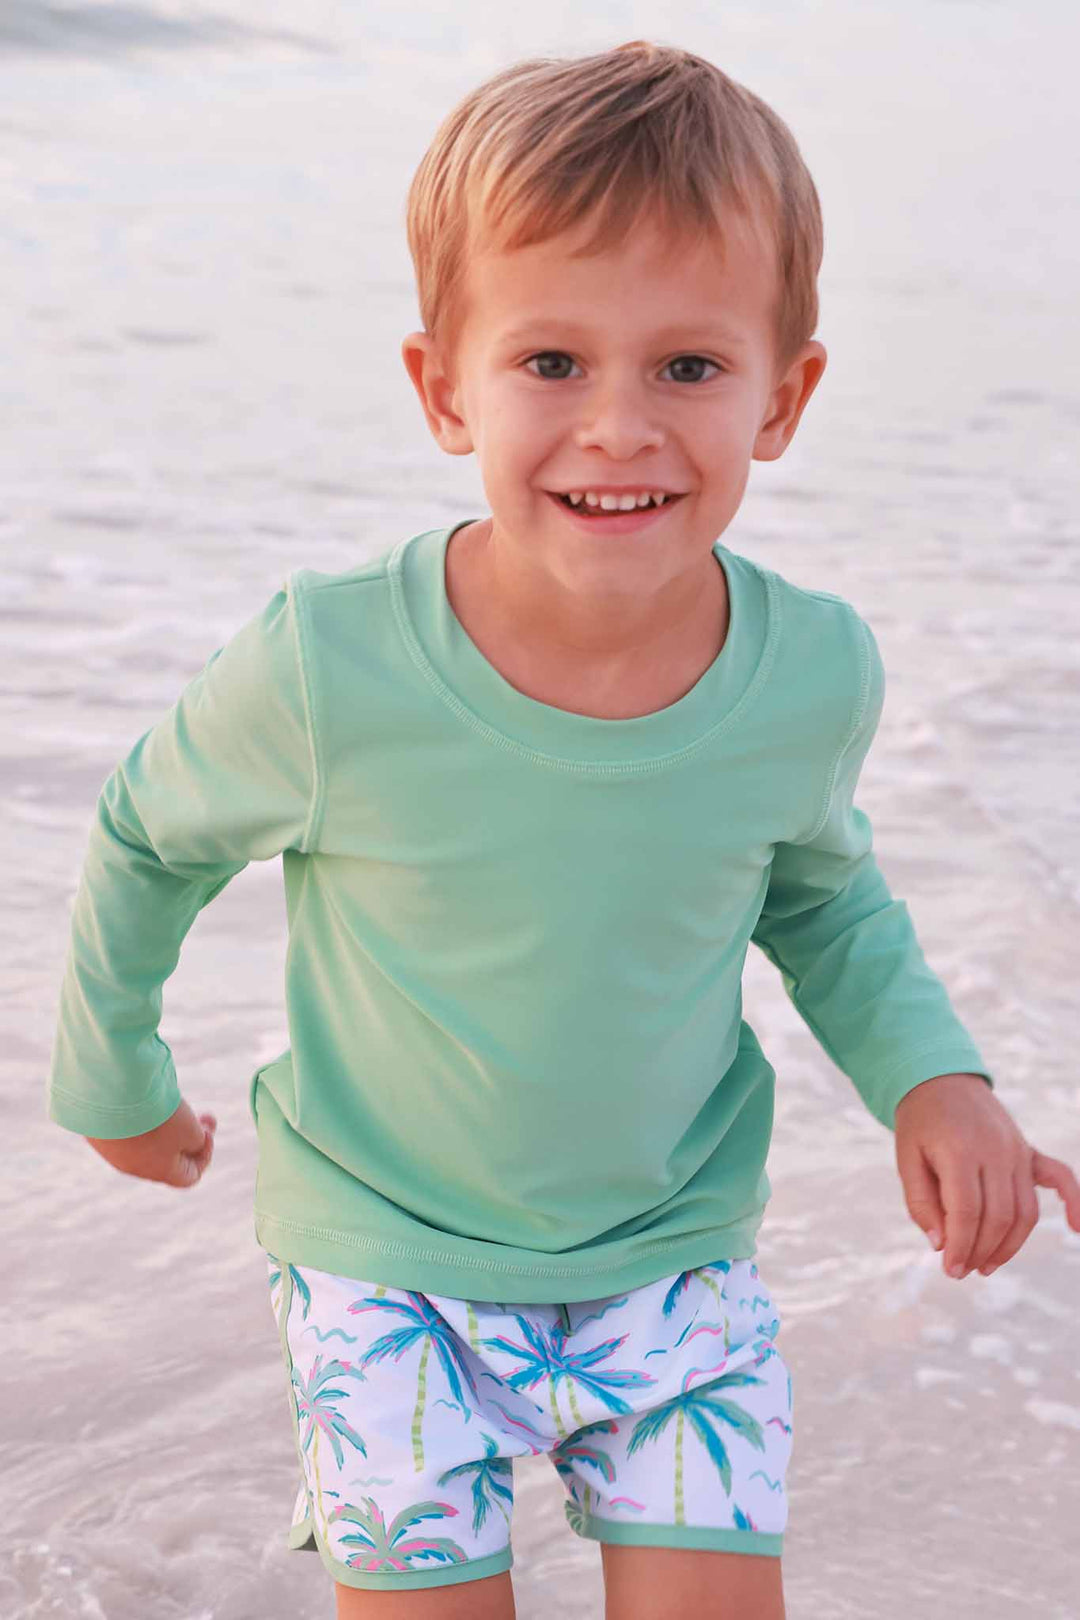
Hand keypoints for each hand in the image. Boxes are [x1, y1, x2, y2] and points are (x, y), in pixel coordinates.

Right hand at [86, 1098, 216, 1188]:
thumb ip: (196, 1141)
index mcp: (160, 1172)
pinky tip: (145, 1101)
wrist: (111, 1097)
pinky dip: (141, 1119)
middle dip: (189, 1136)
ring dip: (166, 1127)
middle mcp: (135, 1166)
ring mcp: (115, 1151)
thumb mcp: (190, 1129)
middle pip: (169, 1159)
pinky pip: (127, 1131)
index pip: (189, 1177)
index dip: (204, 1155)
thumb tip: (190, 1144)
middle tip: (204, 1114)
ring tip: (171, 1104)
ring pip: (148, 1144)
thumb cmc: (157, 1116)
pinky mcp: (100, 1133)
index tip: (206, 1129)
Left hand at [894, 1072, 1079, 1278]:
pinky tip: (1078, 1228)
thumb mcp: (906, 1159)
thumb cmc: (920, 1123)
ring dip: (1009, 1245)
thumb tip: (941, 1245)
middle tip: (962, 1270)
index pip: (968, 1213)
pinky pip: (1059, 1177)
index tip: (950, 1270)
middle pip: (999, 1217)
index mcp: (960, 1151)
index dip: (960, 1247)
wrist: (940, 1079)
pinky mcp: (1029, 1150)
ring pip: (1025, 1211)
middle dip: (981, 1251)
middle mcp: (996, 1151)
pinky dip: (1074, 1202)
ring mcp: (1017, 1149)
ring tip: (985, 1265)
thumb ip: (920, 1203)